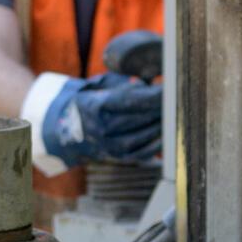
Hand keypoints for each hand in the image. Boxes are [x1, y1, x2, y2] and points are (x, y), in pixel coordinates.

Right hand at [37, 73, 161, 168]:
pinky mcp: (114, 157)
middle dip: (159, 108)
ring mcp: (106, 145)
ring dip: (160, 125)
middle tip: (175, 98)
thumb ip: (122, 85)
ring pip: (141, 137)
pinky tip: (165, 134)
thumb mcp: (99, 85)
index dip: (152, 94)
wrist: (65, 126)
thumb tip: (145, 86)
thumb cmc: (88, 99)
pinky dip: (155, 145)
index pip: (130, 100)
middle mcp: (100, 128)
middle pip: (138, 118)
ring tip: (172, 114)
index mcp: (94, 106)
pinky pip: (140, 154)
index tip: (168, 87)